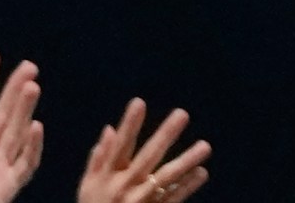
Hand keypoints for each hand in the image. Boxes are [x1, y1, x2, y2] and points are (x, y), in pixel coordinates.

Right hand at [78, 102, 208, 202]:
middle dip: (165, 135)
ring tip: (205, 146)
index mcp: (107, 177)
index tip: (139, 102)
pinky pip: (173, 198)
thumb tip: (109, 128)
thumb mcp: (88, 186)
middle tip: (182, 114)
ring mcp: (140, 201)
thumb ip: (98, 158)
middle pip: (148, 157)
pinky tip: (202, 172)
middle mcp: (124, 187)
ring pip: (166, 178)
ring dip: (186, 160)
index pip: (119, 146)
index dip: (128, 125)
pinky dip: (187, 186)